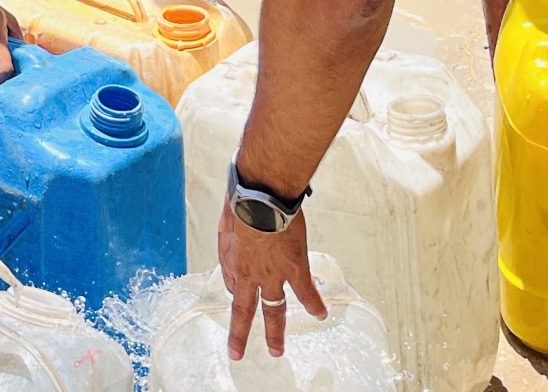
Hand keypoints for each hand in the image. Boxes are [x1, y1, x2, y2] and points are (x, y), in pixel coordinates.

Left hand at [218, 197, 323, 360]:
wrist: (261, 196)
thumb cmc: (243, 198)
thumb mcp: (226, 217)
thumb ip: (230, 229)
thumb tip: (231, 226)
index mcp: (231, 260)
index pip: (232, 284)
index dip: (236, 290)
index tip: (238, 292)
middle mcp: (248, 274)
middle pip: (244, 310)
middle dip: (240, 334)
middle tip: (236, 353)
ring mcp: (272, 275)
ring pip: (273, 311)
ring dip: (275, 332)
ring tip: (277, 350)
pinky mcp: (294, 269)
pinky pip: (306, 293)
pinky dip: (314, 305)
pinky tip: (320, 315)